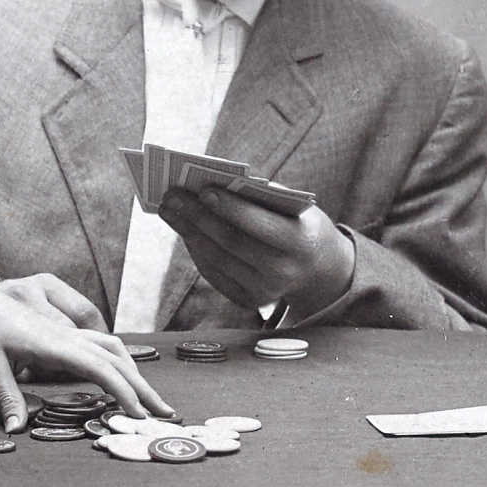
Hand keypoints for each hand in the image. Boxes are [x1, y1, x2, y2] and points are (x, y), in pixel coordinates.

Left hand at [0, 276, 172, 432]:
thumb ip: (8, 395)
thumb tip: (17, 430)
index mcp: (52, 342)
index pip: (99, 367)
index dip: (123, 391)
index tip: (139, 414)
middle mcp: (66, 334)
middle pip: (115, 359)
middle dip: (142, 386)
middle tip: (164, 414)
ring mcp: (66, 331)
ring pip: (112, 348)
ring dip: (134, 372)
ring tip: (149, 399)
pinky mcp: (62, 332)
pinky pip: (99, 343)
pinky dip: (119, 360)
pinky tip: (125, 375)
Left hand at [158, 187, 354, 315]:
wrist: (316, 267)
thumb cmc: (297, 223)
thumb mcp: (291, 207)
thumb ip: (258, 196)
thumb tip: (210, 185)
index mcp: (299, 242)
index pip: (260, 225)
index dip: (231, 208)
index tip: (204, 190)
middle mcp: (283, 272)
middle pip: (231, 243)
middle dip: (198, 217)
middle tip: (172, 195)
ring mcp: (264, 291)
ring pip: (217, 259)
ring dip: (189, 232)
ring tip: (170, 209)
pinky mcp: (247, 301)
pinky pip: (214, 273)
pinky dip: (196, 249)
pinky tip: (184, 230)